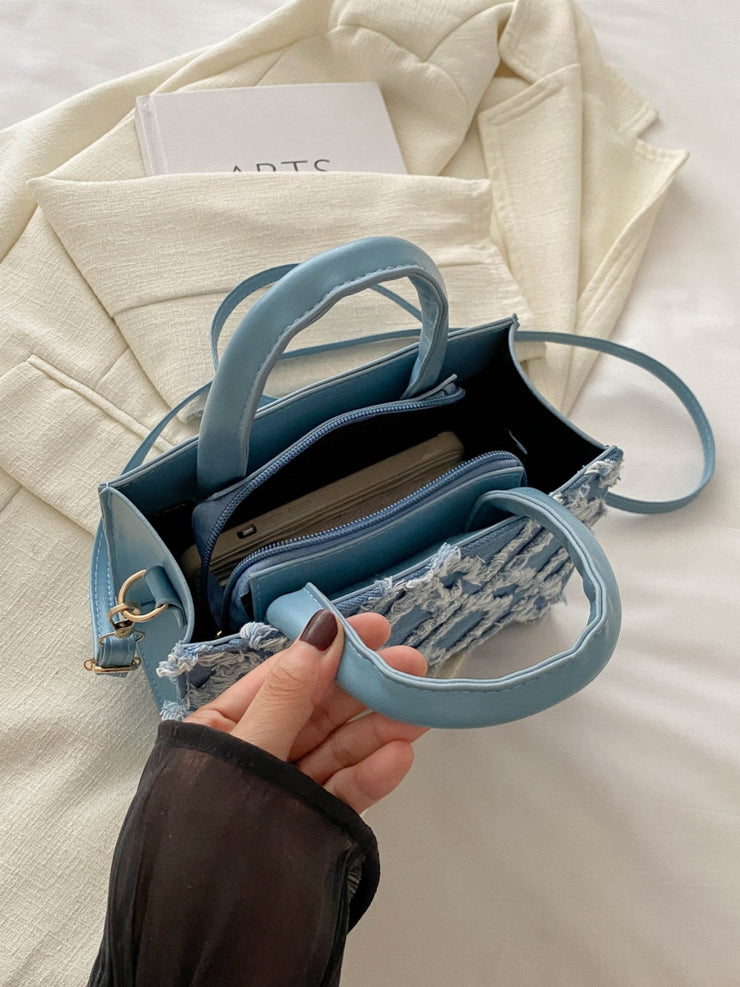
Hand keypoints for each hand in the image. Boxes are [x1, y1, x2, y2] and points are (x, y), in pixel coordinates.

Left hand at [186, 610, 427, 813]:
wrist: (204, 936)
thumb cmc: (208, 828)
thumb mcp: (248, 749)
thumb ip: (290, 692)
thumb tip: (323, 628)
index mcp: (223, 728)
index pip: (285, 676)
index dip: (330, 648)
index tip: (374, 627)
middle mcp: (256, 754)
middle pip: (318, 711)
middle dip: (365, 687)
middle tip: (412, 665)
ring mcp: (285, 791)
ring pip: (337, 750)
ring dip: (377, 728)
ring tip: (419, 709)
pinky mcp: (308, 824)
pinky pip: (341, 792)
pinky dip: (371, 775)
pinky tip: (399, 755)